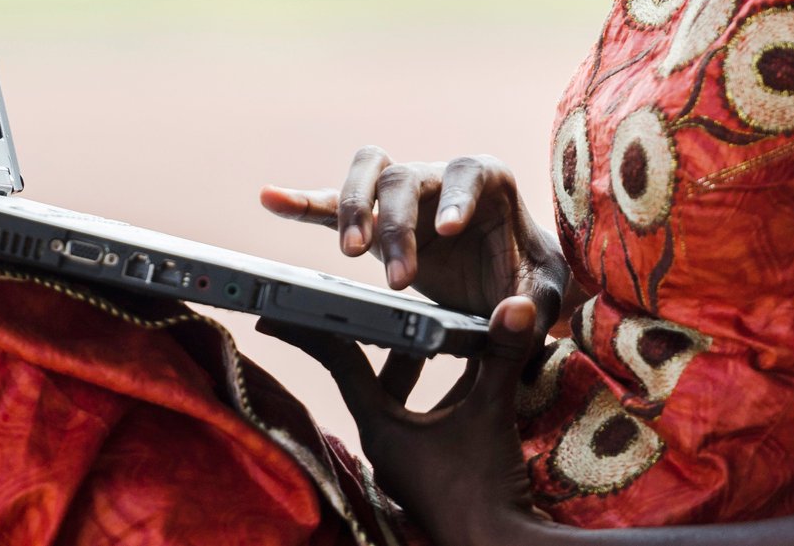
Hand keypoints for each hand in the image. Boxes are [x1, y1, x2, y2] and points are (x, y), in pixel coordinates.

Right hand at [261, 150, 571, 326]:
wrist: (507, 286)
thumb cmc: (529, 280)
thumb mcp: (544, 292)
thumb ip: (535, 304)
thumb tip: (513, 314)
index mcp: (487, 182)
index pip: (468, 173)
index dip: (457, 197)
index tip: (449, 231)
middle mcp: (439, 179)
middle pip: (407, 178)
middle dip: (398, 226)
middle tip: (398, 281)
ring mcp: (401, 198)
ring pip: (368, 176)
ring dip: (354, 211)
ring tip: (351, 255)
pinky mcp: (371, 220)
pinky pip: (329, 203)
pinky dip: (301, 201)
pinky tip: (271, 198)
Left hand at [264, 296, 544, 543]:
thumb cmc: (483, 489)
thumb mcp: (492, 411)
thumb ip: (501, 355)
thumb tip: (519, 303)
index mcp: (380, 428)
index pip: (339, 363)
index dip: (310, 329)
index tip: (274, 310)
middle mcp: (387, 444)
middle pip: (375, 376)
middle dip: (384, 340)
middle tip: (378, 305)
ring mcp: (409, 463)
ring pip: (405, 400)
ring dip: (420, 368)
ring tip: (441, 333)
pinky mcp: (434, 474)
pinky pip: (431, 421)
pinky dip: (447, 395)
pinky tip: (475, 375)